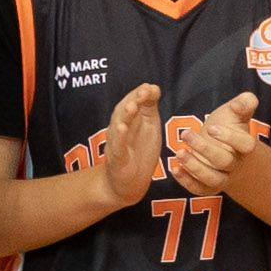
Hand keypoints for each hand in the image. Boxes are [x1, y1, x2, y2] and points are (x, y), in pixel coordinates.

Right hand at [82, 85, 167, 209]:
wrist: (126, 183)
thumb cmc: (138, 152)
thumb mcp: (148, 127)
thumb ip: (149, 108)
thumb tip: (153, 87)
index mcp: (131, 121)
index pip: (134, 102)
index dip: (141, 94)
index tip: (152, 87)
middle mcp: (121, 129)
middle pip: (124, 111)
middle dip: (133, 100)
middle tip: (143, 92)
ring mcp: (117, 144)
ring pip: (119, 127)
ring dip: (125, 116)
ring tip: (132, 106)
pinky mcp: (117, 159)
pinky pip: (118, 148)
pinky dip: (119, 138)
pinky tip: (122, 129)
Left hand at [164, 93, 268, 197]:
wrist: (224, 148)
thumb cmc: (228, 127)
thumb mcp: (235, 112)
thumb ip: (243, 103)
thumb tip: (247, 100)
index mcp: (244, 146)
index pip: (245, 145)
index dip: (230, 137)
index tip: (212, 128)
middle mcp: (235, 164)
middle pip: (224, 161)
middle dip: (205, 149)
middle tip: (186, 134)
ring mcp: (222, 177)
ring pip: (213, 179)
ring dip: (195, 167)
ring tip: (179, 153)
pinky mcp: (208, 187)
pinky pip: (199, 189)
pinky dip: (187, 181)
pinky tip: (175, 169)